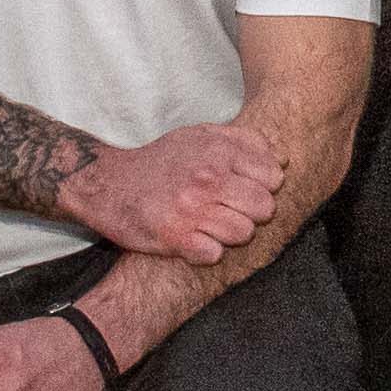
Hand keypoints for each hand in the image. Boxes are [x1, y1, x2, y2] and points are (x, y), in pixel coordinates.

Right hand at [65, 120, 279, 263]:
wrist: (108, 184)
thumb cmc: (161, 162)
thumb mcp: (200, 135)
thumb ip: (243, 141)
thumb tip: (281, 158)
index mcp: (218, 151)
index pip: (273, 177)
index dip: (264, 187)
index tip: (246, 190)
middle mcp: (207, 178)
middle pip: (264, 208)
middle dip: (252, 213)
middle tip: (231, 211)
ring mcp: (191, 209)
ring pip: (244, 233)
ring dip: (232, 234)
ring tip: (213, 226)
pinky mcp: (174, 238)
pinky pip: (214, 255)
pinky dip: (208, 252)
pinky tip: (196, 241)